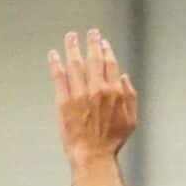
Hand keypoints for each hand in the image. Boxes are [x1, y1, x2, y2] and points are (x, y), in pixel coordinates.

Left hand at [51, 29, 137, 165]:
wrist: (93, 154)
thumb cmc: (112, 140)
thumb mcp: (131, 120)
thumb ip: (130, 96)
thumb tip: (125, 78)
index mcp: (114, 92)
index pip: (110, 64)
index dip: (106, 50)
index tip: (103, 42)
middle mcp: (97, 89)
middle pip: (93, 59)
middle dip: (91, 43)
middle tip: (90, 32)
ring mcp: (79, 93)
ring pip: (75, 64)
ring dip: (72, 47)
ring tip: (71, 37)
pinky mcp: (64, 100)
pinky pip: (59, 77)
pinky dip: (55, 63)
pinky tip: (53, 54)